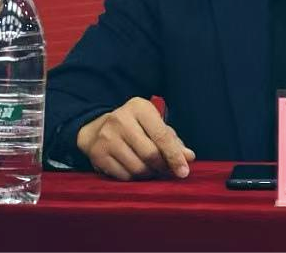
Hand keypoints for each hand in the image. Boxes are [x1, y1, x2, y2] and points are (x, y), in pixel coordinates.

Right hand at [76, 96, 194, 180]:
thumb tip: (189, 157)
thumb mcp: (154, 125)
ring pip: (138, 168)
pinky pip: (124, 176)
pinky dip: (135, 178)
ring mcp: (107, 138)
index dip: (175, 156)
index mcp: (140, 108)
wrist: (96, 129)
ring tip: (152, 169)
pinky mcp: (98, 155)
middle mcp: (121, 120)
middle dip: (163, 167)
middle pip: (150, 154)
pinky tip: (136, 170)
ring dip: (150, 174)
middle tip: (168, 171)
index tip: (184, 171)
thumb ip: (172, 140)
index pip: (162, 135)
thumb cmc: (135, 127)